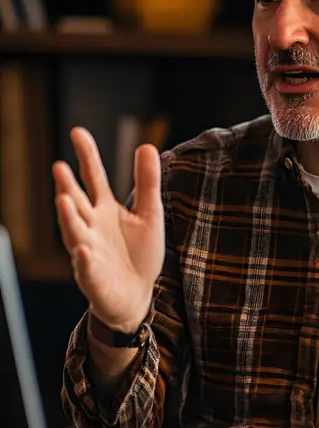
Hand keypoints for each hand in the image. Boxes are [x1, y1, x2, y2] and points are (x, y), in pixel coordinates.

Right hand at [53, 127, 164, 332]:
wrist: (137, 296)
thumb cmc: (139, 253)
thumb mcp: (149, 213)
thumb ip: (147, 182)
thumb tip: (146, 144)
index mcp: (105, 210)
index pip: (93, 177)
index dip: (86, 156)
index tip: (77, 131)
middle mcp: (91, 227)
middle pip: (76, 202)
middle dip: (67, 186)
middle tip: (59, 166)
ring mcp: (88, 252)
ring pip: (74, 232)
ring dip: (67, 218)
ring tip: (63, 200)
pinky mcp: (93, 277)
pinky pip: (86, 268)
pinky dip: (84, 259)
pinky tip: (83, 249)